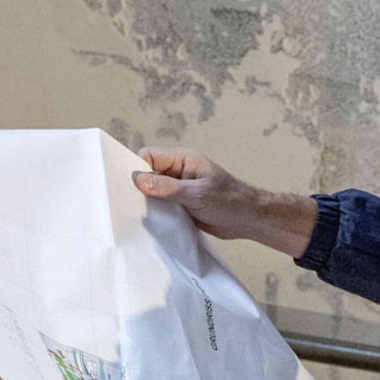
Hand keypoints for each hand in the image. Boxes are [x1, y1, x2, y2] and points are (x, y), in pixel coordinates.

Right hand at [134, 147, 317, 258]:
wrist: (249, 220)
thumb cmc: (230, 202)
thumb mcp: (196, 194)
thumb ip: (167, 188)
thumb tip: (137, 179)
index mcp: (184, 160)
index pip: (149, 156)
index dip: (137, 169)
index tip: (130, 187)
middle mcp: (179, 172)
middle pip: (147, 174)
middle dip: (139, 188)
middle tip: (129, 204)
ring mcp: (179, 189)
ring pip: (152, 192)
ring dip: (147, 203)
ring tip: (139, 215)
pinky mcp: (181, 204)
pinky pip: (161, 206)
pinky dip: (156, 213)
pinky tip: (151, 223)